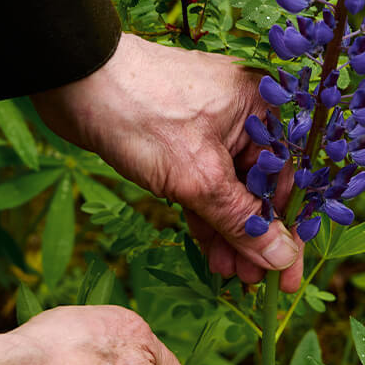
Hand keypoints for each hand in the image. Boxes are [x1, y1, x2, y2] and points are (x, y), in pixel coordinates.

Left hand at [31, 33, 303, 291]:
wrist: (74, 80)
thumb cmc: (141, 113)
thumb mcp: (198, 176)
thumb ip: (241, 221)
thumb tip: (280, 257)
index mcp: (262, 107)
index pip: (290, 179)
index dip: (290, 231)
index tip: (287, 275)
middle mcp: (245, 113)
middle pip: (262, 187)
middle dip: (257, 237)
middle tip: (253, 284)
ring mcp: (213, 127)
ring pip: (232, 189)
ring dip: (232, 233)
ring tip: (231, 276)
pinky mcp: (183, 141)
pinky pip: (206, 184)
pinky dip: (208, 216)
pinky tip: (212, 252)